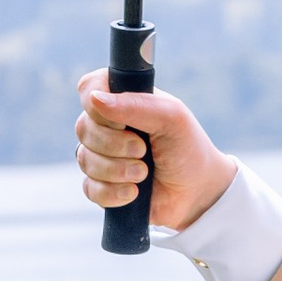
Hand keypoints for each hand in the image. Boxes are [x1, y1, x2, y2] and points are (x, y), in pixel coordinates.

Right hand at [74, 81, 235, 232]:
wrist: (198, 191)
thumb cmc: (187, 147)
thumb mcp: (172, 118)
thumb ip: (136, 105)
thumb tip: (95, 98)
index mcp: (122, 101)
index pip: (89, 88)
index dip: (96, 104)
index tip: (121, 120)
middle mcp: (106, 126)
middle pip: (83, 128)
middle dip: (116, 144)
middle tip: (143, 150)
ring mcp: (101, 156)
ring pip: (85, 160)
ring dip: (118, 170)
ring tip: (144, 173)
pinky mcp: (101, 186)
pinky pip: (90, 188)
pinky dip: (114, 192)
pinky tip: (134, 192)